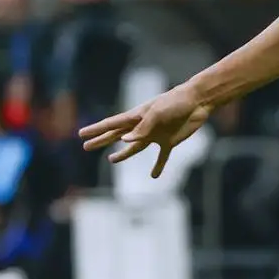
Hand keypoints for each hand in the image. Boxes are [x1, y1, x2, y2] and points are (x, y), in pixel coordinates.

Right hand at [79, 81, 211, 177]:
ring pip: (134, 147)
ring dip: (123, 154)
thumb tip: (124, 141)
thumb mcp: (157, 114)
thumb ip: (141, 128)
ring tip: (111, 159)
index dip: (96, 130)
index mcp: (136, 116)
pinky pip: (161, 157)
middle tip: (86, 146)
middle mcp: (142, 126)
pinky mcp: (169, 141)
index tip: (81, 134)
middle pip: (117, 136)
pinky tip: (154, 176)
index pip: (111, 124)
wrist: (197, 102)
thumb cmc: (175, 102)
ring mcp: (155, 134)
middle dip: (101, 141)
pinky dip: (158, 166)